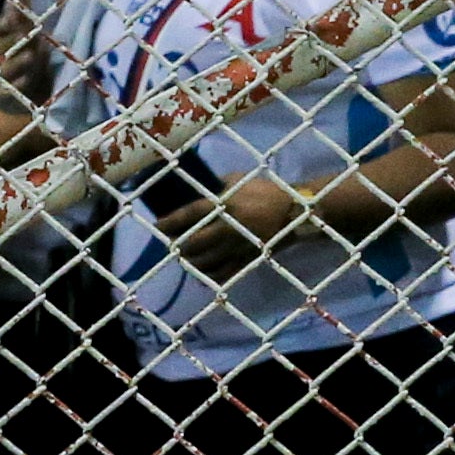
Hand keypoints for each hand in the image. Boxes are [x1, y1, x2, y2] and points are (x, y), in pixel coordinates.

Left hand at [166, 169, 300, 274]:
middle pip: (194, 243)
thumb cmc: (267, 191)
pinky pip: (224, 272)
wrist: (296, 213)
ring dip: (191, 261)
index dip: (171, 221)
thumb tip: (200, 193)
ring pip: (206, 261)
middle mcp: (228, 228)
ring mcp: (238, 247)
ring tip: (185, 258)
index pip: (190, 215)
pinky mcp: (247, 259)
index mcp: (225, 205)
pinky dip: (210, 275)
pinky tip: (203, 273)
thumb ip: (218, 187)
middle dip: (179, 245)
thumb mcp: (239, 180)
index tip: (158, 225)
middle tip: (171, 244)